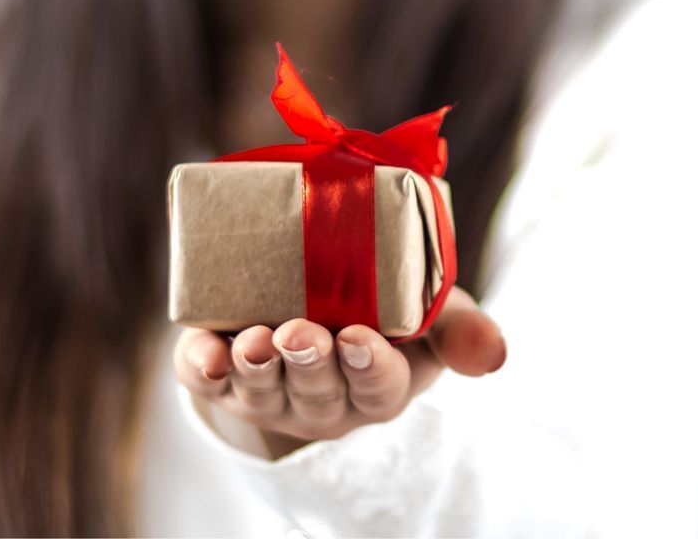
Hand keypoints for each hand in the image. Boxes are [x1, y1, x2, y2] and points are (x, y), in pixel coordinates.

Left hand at [173, 287, 505, 445]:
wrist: (320, 302)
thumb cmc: (387, 311)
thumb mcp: (432, 319)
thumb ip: (462, 331)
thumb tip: (496, 353)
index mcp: (377, 382)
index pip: (377, 386)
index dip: (367, 367)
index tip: (358, 338)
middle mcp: (323, 395)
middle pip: (316, 388)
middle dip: (306, 362)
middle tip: (298, 333)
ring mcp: (271, 388)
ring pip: (262, 388)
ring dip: (255, 367)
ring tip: (253, 341)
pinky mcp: (224, 370)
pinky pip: (208, 378)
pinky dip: (202, 367)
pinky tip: (205, 353)